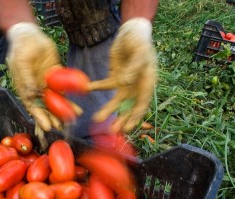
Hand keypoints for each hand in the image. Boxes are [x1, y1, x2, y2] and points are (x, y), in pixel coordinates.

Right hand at [6, 22, 61, 131]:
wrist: (30, 34)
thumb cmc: (22, 47)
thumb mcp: (21, 61)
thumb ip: (26, 77)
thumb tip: (30, 94)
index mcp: (25, 88)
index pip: (32, 106)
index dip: (39, 118)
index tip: (47, 127)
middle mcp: (36, 88)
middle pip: (45, 107)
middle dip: (52, 118)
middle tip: (61, 127)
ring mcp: (47, 83)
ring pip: (56, 100)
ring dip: (63, 110)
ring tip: (72, 119)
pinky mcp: (56, 75)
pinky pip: (65, 89)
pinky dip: (70, 97)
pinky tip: (78, 106)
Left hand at [89, 18, 157, 132]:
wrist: (132, 32)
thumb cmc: (140, 41)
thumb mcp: (139, 52)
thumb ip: (133, 68)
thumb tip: (124, 83)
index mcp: (147, 83)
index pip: (142, 103)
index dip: (135, 117)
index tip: (128, 128)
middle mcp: (137, 86)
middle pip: (129, 107)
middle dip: (121, 119)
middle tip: (112, 131)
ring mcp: (126, 83)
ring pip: (117, 100)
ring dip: (108, 109)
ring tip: (96, 118)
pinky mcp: (116, 76)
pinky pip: (105, 85)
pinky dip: (97, 87)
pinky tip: (88, 89)